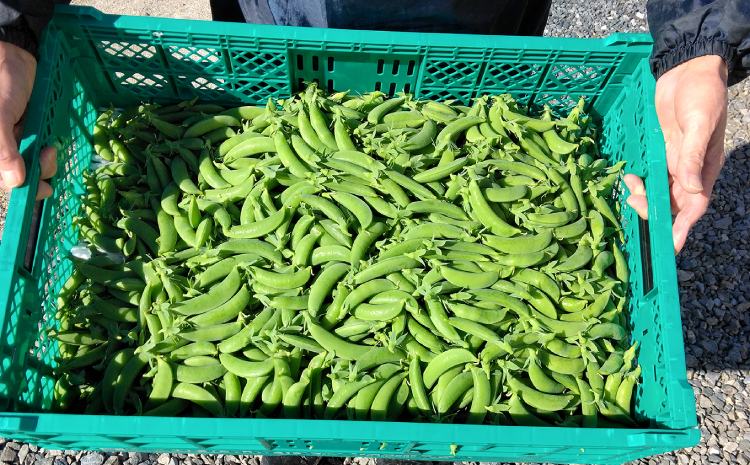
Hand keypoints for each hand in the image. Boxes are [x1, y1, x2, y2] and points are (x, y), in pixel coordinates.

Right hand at [0, 41, 56, 199]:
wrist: (11, 56)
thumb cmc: (0, 82)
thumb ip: (3, 148)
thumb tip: (14, 181)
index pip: (3, 178)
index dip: (21, 189)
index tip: (42, 190)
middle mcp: (0, 146)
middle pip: (19, 175)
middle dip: (38, 172)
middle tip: (49, 157)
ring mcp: (13, 140)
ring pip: (31, 164)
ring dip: (45, 162)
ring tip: (51, 148)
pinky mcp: (28, 131)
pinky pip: (38, 148)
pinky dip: (48, 150)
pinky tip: (52, 144)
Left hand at [624, 55, 728, 254]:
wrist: (689, 68)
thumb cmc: (701, 93)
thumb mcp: (699, 123)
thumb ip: (691, 155)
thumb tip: (690, 188)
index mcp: (704, 168)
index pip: (694, 206)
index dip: (682, 227)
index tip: (670, 246)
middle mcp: (688, 169)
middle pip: (671, 202)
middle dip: (653, 209)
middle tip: (633, 201)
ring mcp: (672, 160)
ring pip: (657, 190)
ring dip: (642, 195)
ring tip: (628, 187)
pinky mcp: (658, 150)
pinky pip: (648, 173)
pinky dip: (637, 179)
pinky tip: (625, 177)